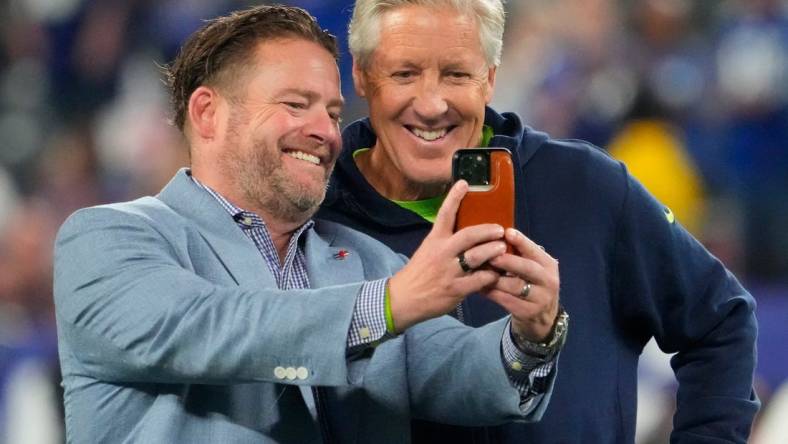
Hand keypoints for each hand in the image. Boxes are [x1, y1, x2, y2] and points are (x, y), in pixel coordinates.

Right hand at [388, 180, 506, 331]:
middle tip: (500, 229)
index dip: (454, 197)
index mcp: (434, 240)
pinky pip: (479, 280)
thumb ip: (446, 242)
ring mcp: (449, 271)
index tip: (465, 183)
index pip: (444, 214)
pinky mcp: (456, 289)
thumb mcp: (428, 251)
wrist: (404, 298)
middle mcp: (442, 253)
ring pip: (477, 257)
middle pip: (469, 235)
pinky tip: (497, 274)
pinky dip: (491, 276)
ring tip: (503, 248)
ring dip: (493, 251)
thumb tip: (468, 234)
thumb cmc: (418, 273)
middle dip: (487, 230)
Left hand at [484, 228, 559, 341]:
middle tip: (491, 255)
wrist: (542, 317)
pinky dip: (492, 293)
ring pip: (515, 286)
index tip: (507, 232)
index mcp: (548, 265)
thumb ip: (519, 254)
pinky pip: (506, 301)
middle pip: (527, 268)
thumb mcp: (532, 267)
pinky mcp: (528, 312)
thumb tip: (494, 235)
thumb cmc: (531, 283)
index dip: (521, 241)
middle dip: (508, 261)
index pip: (534, 250)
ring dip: (495, 278)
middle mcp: (548, 281)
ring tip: (479, 271)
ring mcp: (540, 298)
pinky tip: (479, 287)